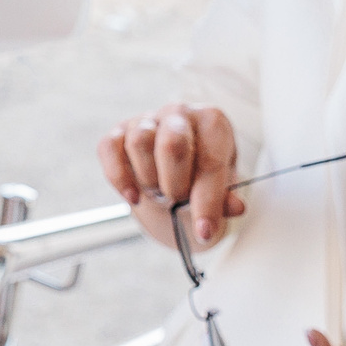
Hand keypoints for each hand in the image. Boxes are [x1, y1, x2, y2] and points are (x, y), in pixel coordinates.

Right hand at [96, 102, 241, 249]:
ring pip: (139, 143)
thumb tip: (236, 207)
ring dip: (149, 179)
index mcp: (212, 122)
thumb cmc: (201, 174)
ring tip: (159, 192)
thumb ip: (226, 197)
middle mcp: (180, 113)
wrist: (176, 165)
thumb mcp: (221, 186)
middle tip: (178, 200)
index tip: (204, 231)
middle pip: (172, 145)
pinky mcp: (119, 130)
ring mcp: (147, 119)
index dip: (207, 201)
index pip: (210, 161)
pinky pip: (110, 148)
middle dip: (174, 185)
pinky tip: (134, 197)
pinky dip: (120, 178)